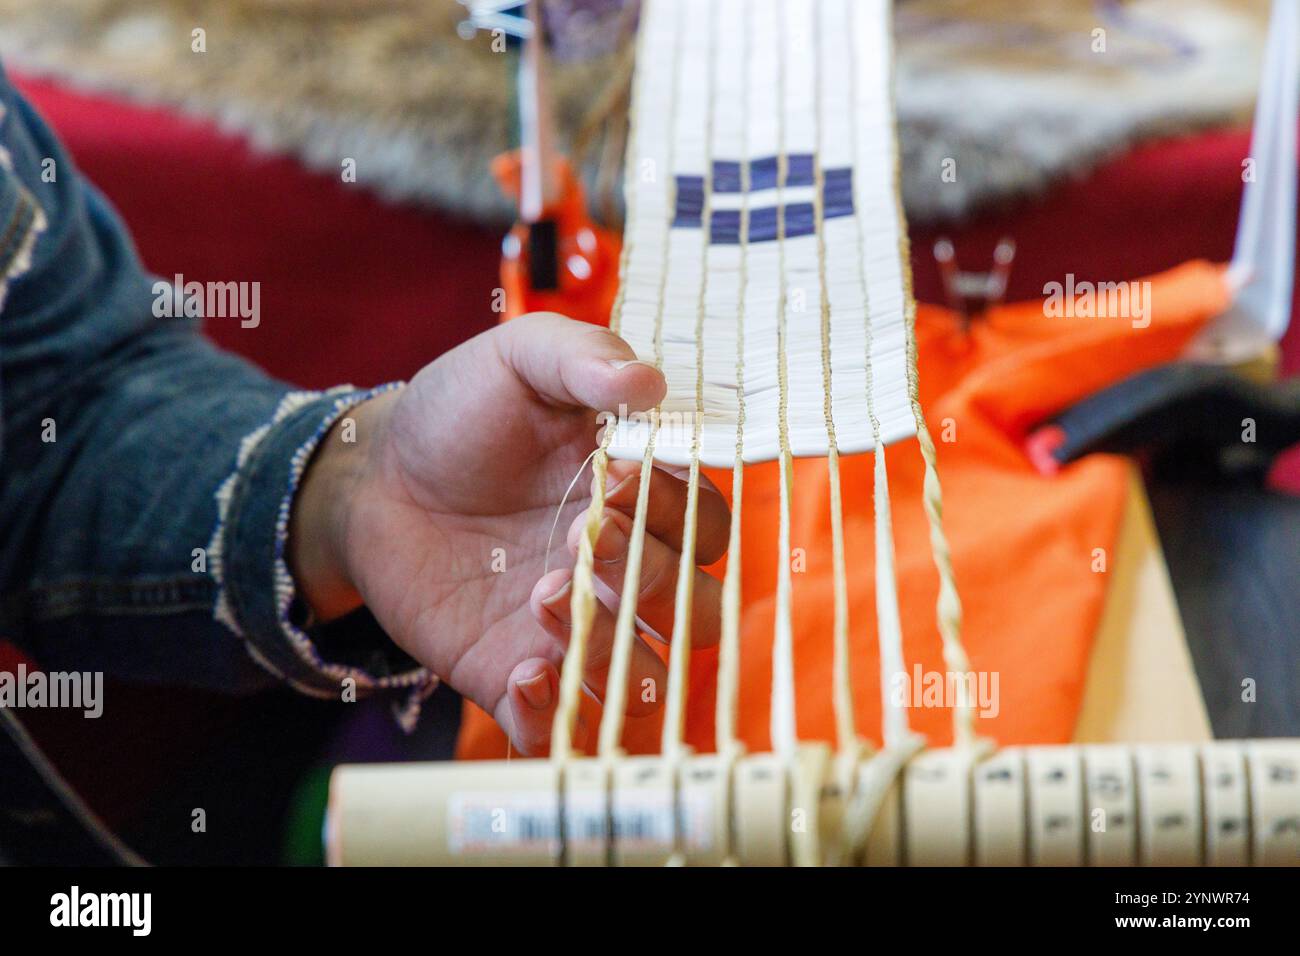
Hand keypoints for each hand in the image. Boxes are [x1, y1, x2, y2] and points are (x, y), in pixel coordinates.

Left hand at [289, 313, 730, 754]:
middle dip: (654, 586)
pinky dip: (558, 717)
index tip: (611, 477)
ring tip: (538, 600)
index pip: (708, 528)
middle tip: (578, 544)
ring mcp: (576, 630)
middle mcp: (624, 572)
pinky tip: (523, 674)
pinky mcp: (518, 675)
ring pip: (648, 679)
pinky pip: (566, 728)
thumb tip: (649, 380)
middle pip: (696, 614)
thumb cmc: (459, 414)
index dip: (674, 512)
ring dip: (614, 653)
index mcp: (642, 500)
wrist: (373, 477)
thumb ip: (583, 359)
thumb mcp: (518, 361)